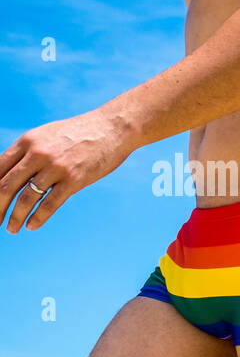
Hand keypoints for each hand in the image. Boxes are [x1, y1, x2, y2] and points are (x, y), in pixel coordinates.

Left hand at [0, 109, 134, 232]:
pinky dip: (38, 217)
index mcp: (28, 141)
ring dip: (16, 216)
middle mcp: (38, 153)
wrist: (113, 128)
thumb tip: (15, 171)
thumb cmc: (81, 132)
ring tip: (12, 229)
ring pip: (26, 197)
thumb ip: (31, 151)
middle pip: (7, 186)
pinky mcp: (74, 179)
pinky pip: (50, 203)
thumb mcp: (49, 135)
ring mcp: (56, 167)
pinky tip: (31, 226)